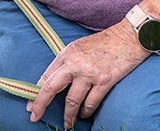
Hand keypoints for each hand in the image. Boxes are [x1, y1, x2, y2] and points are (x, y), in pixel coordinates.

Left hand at [27, 21, 148, 129]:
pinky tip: (85, 114)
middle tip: (35, 117)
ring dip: (69, 115)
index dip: (36, 93)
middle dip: (41, 105)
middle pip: (51, 88)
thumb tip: (57, 81)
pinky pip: (91, 103)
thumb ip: (68, 62)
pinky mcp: (104, 81)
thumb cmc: (105, 42)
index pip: (46, 76)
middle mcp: (75, 64)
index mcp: (67, 53)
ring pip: (72, 101)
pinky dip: (86, 111)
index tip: (30, 105)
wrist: (128, 37)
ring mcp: (89, 73)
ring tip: (68, 123)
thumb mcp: (79, 47)